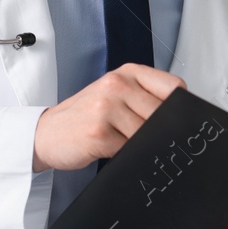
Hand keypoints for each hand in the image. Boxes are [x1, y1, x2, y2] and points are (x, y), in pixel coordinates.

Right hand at [32, 64, 183, 171]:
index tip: (176, 122)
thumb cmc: (85, 116)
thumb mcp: (115, 95)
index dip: (180, 109)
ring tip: (122, 141)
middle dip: (159, 132)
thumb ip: (146, 99)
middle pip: (163, 114)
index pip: (174, 88)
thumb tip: (181, 119)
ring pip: (148, 134)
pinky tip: (112, 149)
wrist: (46, 133)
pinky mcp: (98, 133)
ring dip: (140, 145)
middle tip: (145, 138)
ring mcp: (106, 108)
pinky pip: (130, 150)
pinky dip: (126, 155)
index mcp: (127, 73)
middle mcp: (117, 85)